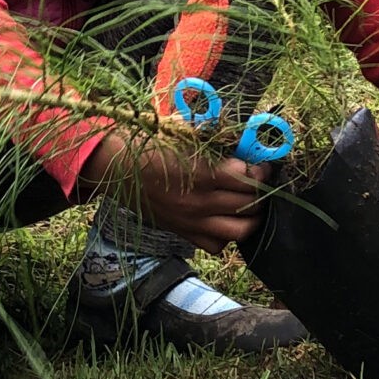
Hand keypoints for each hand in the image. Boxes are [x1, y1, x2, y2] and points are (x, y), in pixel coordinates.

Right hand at [80, 130, 266, 252]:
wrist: (117, 168)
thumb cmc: (149, 144)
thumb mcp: (184, 134)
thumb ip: (214, 140)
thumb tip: (241, 143)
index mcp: (202, 174)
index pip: (247, 180)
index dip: (260, 172)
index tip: (261, 165)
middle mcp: (200, 203)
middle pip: (248, 205)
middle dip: (260, 192)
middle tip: (258, 182)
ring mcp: (193, 222)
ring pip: (240, 231)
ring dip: (250, 218)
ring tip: (249, 204)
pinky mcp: (183, 232)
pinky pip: (216, 245)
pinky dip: (226, 235)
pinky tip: (223, 219)